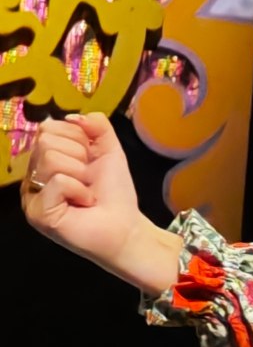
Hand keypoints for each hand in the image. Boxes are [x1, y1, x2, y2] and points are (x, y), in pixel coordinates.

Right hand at [22, 113, 180, 294]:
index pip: (47, 128)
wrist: (127, 228)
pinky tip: (84, 204)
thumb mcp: (108, 150)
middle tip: (88, 181)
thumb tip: (73, 117)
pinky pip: (58, 181)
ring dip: (80, 175)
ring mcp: (31, 196)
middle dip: (78, 158)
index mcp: (44, 159)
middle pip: (46, 141)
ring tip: (86, 193)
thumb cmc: (114, 194)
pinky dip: (78, 190)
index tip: (90, 162)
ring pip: (50, 158)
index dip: (77, 140)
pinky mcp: (38, 213)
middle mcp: (33, 175)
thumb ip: (96, 124)